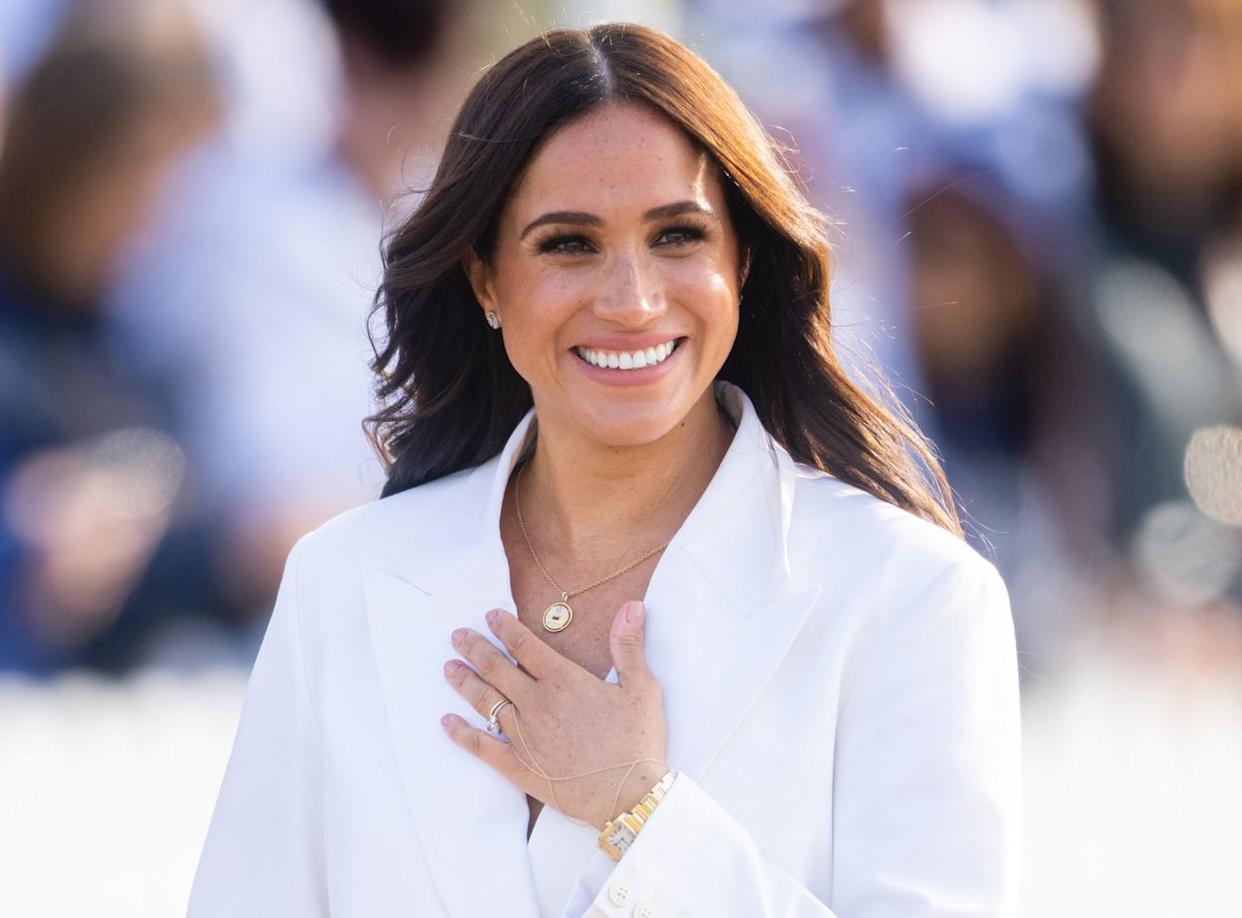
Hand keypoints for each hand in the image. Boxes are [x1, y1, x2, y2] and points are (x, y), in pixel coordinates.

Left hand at [441, 600, 668, 829]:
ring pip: (485, 701)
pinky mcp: (518, 766)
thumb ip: (628, 645)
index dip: (505, 627)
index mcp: (563, 680)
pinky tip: (447, 723)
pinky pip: (482, 746)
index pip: (525, 645)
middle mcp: (536, 703)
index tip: (490, 615)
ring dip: (464, 682)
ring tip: (448, 668)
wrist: (628, 795)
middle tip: (457, 636)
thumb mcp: (642, 687)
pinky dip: (462, 733)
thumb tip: (633, 605)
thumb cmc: (637, 741)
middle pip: (497, 668)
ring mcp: (523, 736)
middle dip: (475, 648)